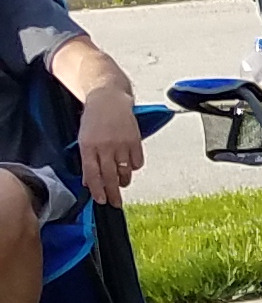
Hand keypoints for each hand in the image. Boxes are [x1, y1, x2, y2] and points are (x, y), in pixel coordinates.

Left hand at [75, 88, 141, 205]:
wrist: (108, 99)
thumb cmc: (94, 119)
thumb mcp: (84, 139)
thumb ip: (87, 160)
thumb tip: (89, 181)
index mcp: (88, 146)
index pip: (92, 174)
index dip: (97, 190)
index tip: (101, 201)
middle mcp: (105, 147)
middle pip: (109, 177)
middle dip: (112, 193)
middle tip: (115, 203)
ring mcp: (121, 144)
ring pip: (124, 172)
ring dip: (123, 181)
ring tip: (122, 183)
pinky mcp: (135, 141)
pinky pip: (137, 162)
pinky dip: (134, 167)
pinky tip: (129, 165)